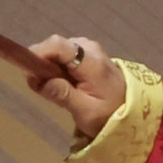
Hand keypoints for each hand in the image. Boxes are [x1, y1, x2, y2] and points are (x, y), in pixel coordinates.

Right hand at [0, 29, 128, 143]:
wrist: (134, 115)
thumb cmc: (110, 117)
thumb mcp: (84, 112)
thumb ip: (61, 94)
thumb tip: (35, 79)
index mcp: (92, 62)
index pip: (56, 45)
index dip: (37, 53)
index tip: (28, 70)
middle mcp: (91, 49)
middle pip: (55, 46)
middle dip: (44, 64)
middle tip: (45, 87)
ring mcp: (91, 49)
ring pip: (59, 51)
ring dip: (53, 67)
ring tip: (60, 89)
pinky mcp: (89, 53)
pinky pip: (66, 55)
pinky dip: (61, 68)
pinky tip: (68, 85)